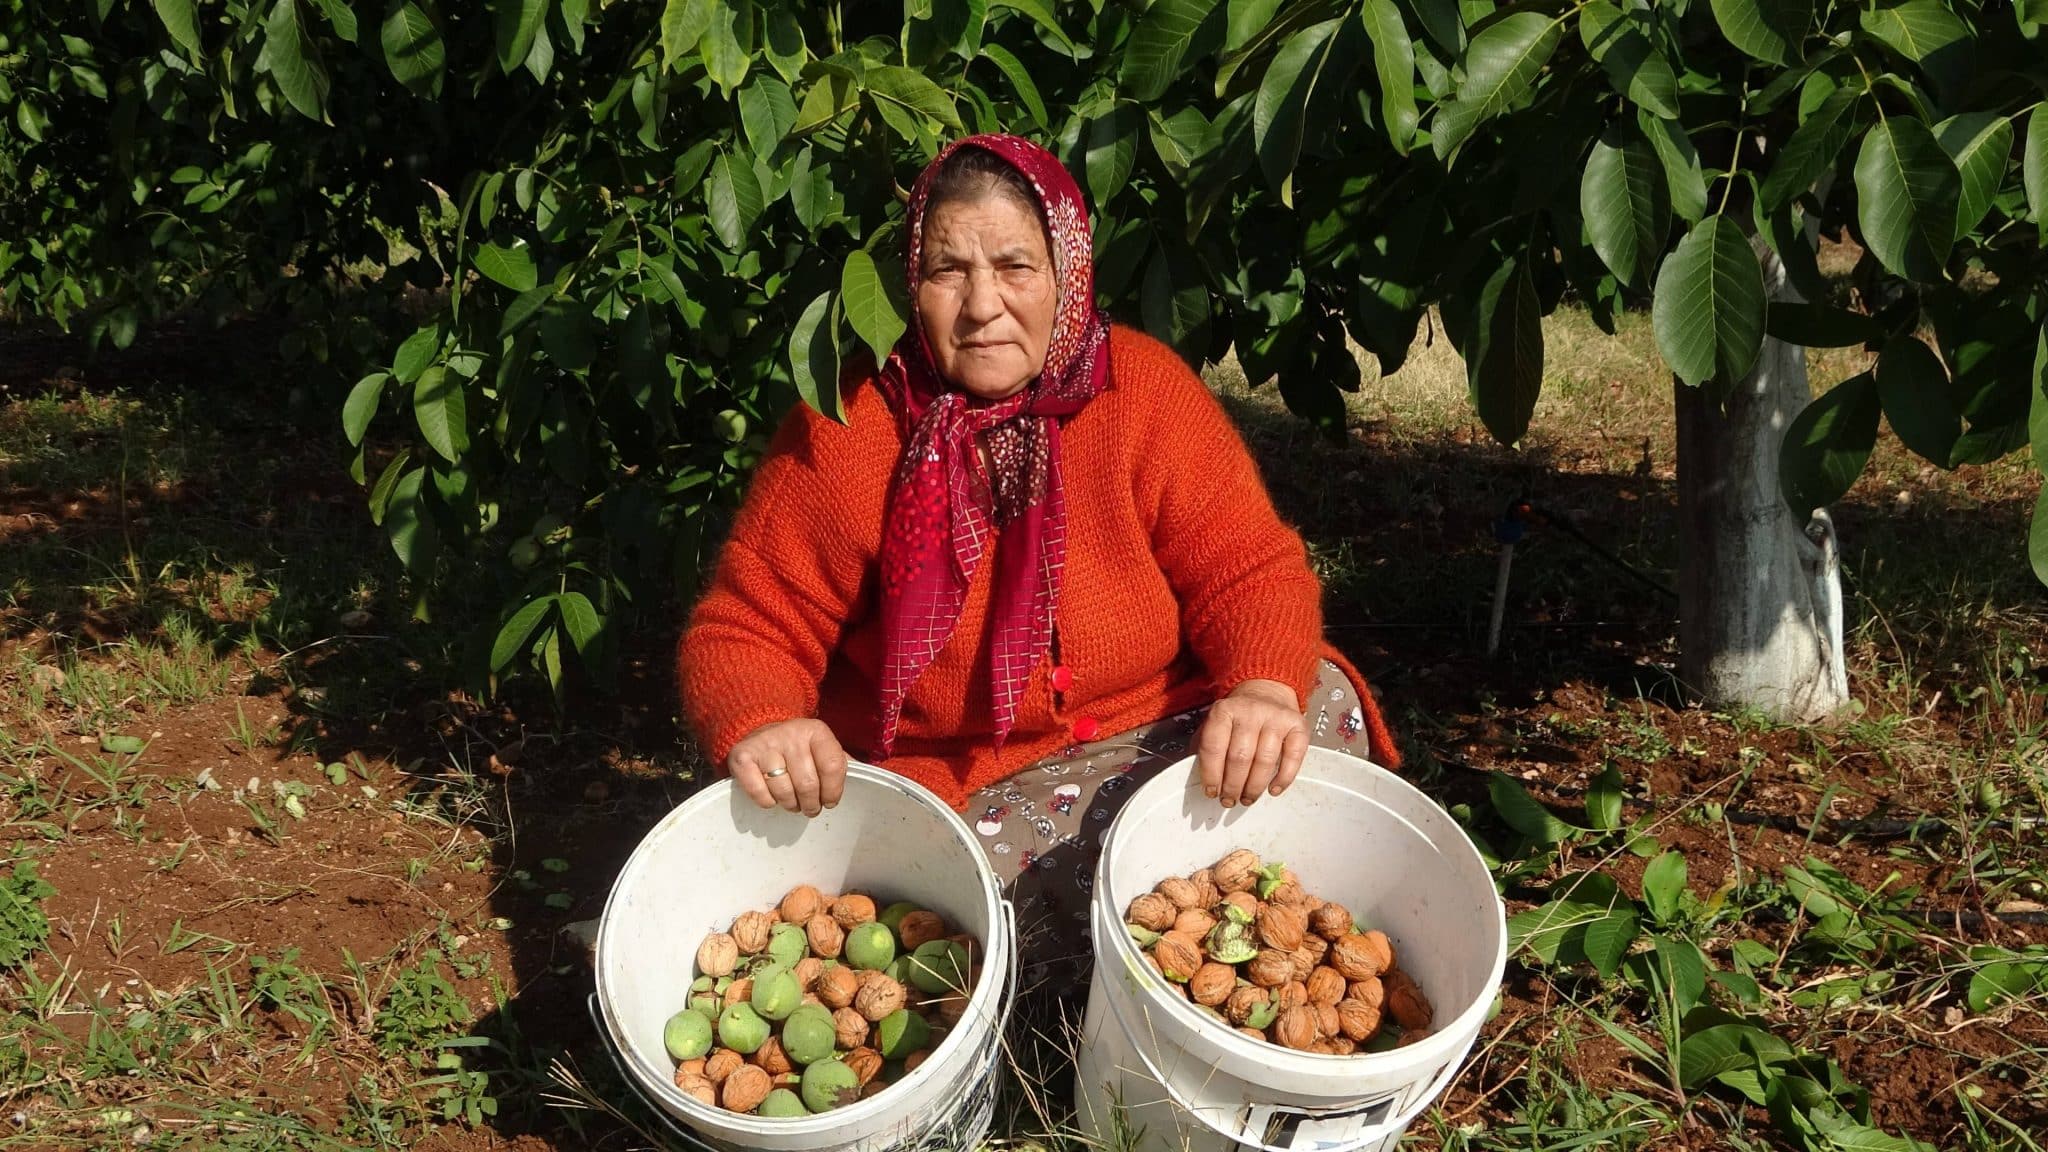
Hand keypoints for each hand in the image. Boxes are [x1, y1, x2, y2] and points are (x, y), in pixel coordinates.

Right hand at [727, 719, 847, 817]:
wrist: (759, 729)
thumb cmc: (799, 748)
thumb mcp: (822, 747)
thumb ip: (841, 762)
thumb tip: (865, 779)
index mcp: (816, 731)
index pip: (832, 766)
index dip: (833, 791)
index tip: (830, 801)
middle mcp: (790, 734)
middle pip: (808, 784)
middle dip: (812, 804)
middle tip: (811, 808)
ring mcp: (765, 744)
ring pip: (783, 791)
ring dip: (790, 804)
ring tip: (793, 802)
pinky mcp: (742, 757)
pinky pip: (759, 792)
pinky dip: (767, 802)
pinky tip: (772, 796)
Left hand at [1196, 679, 1307, 808]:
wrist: (1267, 691)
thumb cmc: (1239, 716)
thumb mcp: (1216, 723)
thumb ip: (1206, 747)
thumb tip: (1202, 780)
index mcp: (1224, 710)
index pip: (1213, 747)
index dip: (1211, 775)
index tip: (1211, 791)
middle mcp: (1250, 711)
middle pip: (1240, 757)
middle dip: (1233, 786)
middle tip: (1230, 800)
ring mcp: (1276, 718)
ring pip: (1265, 761)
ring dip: (1254, 787)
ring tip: (1248, 798)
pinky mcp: (1298, 726)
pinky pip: (1292, 758)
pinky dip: (1283, 779)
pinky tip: (1273, 790)